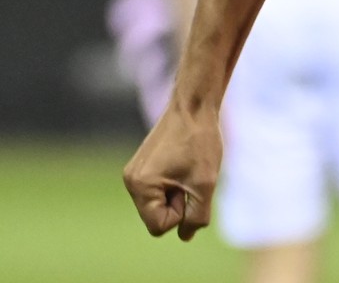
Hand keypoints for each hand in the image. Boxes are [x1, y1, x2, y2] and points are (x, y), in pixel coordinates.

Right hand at [123, 100, 222, 240]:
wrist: (195, 106)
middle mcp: (130, 181)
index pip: (159, 226)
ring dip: (178, 192)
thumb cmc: (200, 142)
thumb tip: (185, 236)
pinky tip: (184, 163)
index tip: (189, 187)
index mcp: (139, 186)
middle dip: (179, 202)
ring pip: (160, 203)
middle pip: (157, 216)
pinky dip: (175, 183)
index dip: (181, 213)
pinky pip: (160, 190)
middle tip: (190, 175)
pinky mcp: (143, 166)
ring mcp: (135, 173)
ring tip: (187, 167)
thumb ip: (197, 216)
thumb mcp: (205, 184)